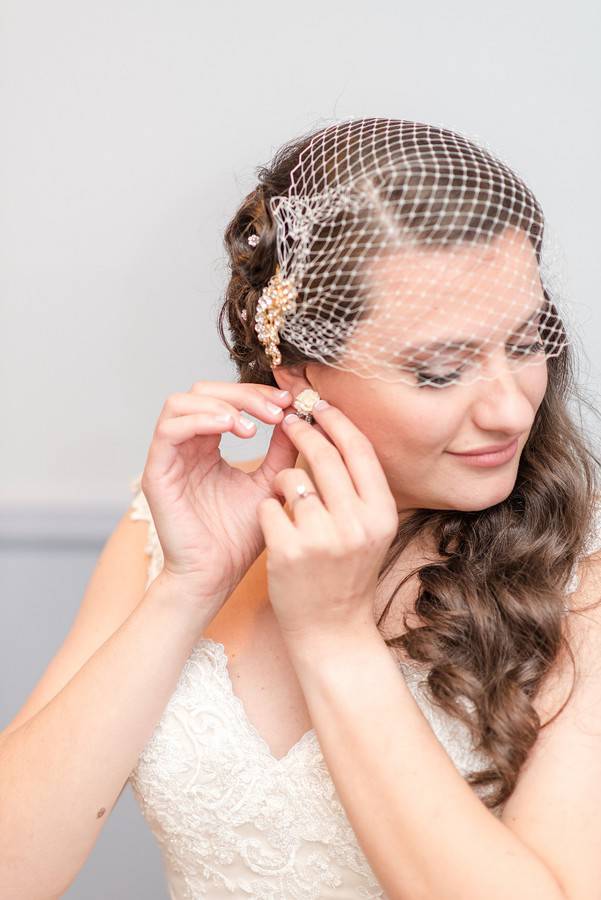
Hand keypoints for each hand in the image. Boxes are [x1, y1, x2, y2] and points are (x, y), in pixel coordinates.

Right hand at [139, 379, 298, 618]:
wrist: (216, 576)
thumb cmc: (239, 537)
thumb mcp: (270, 483)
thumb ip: (281, 450)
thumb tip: (298, 415)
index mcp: (208, 445)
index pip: (227, 398)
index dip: (257, 393)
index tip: (290, 402)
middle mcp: (185, 446)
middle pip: (204, 390)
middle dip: (244, 394)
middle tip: (277, 410)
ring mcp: (168, 457)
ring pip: (182, 401)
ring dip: (222, 404)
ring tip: (253, 426)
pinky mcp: (157, 471)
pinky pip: (169, 429)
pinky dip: (201, 419)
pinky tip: (232, 429)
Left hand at [256, 400, 398, 646]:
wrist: (330, 629)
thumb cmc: (346, 572)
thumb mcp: (367, 529)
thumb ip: (357, 487)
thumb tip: (335, 431)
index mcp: (381, 513)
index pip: (359, 449)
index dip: (337, 421)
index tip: (319, 405)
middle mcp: (357, 524)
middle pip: (324, 456)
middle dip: (303, 432)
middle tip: (289, 421)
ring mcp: (323, 538)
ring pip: (291, 479)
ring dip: (282, 481)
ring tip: (285, 496)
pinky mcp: (289, 552)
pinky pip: (268, 507)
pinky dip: (267, 511)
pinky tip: (276, 528)